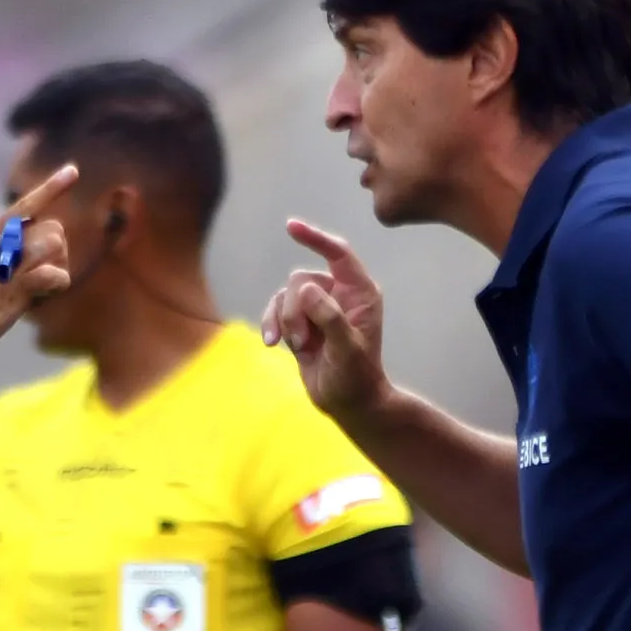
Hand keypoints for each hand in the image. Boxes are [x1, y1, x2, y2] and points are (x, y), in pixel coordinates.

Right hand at [0, 164, 78, 354]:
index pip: (24, 205)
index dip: (52, 188)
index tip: (73, 171)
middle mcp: (2, 242)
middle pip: (51, 228)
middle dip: (55, 252)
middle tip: (42, 275)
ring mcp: (10, 262)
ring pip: (55, 245)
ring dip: (57, 268)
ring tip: (42, 288)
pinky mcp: (18, 287)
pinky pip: (55, 276)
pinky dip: (56, 286)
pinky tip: (42, 297)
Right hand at [262, 217, 391, 420]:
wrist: (349, 404)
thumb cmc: (357, 378)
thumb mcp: (347, 349)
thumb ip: (330, 317)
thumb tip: (306, 289)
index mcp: (360, 293)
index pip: (338, 254)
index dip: (315, 238)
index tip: (290, 227)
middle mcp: (339, 294)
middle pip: (302, 278)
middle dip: (294, 309)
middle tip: (302, 340)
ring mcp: (318, 307)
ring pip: (286, 295)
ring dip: (284, 320)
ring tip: (296, 346)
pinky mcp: (301, 322)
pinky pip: (276, 310)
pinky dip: (271, 324)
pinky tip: (271, 343)